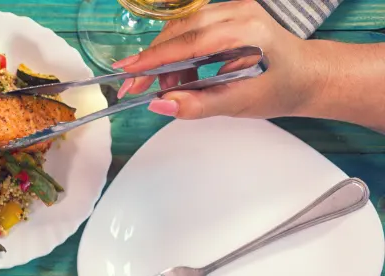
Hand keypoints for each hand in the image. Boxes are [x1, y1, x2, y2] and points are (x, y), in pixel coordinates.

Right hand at [114, 0, 323, 119]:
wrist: (309, 75)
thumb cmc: (282, 88)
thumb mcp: (242, 103)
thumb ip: (199, 104)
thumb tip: (161, 103)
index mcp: (248, 32)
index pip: (190, 42)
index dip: (154, 58)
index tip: (128, 73)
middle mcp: (241, 12)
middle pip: (181, 31)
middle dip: (153, 60)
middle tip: (134, 85)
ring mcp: (236, 9)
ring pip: (184, 29)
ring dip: (166, 57)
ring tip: (163, 85)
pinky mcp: (230, 14)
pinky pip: (193, 29)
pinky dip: (179, 52)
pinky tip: (179, 74)